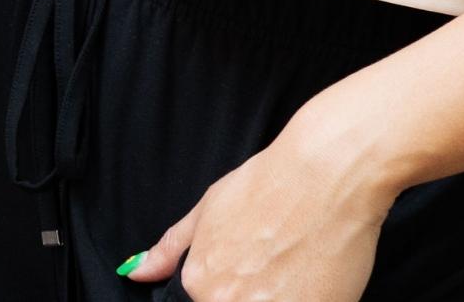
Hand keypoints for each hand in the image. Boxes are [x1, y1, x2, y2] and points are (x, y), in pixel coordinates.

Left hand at [122, 131, 390, 301]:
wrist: (328, 173)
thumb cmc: (270, 185)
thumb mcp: (207, 210)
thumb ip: (171, 250)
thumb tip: (135, 272)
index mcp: (200, 284)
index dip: (227, 291)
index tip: (242, 277)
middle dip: (250, 295)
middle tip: (271, 268)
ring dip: (275, 299)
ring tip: (290, 270)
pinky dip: (305, 300)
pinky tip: (312, 279)